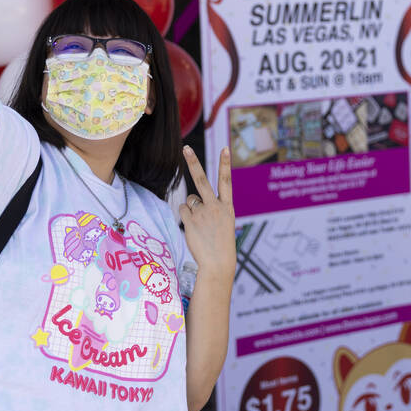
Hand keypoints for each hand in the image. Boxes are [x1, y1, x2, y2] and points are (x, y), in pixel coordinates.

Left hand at [179, 145, 235, 279]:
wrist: (218, 263)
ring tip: (201, 225)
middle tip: (185, 148)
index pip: (226, 180)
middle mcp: (215, 206)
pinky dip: (186, 217)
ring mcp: (202, 214)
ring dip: (192, 209)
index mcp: (227, 206)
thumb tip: (191, 200)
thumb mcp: (224, 222)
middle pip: (201, 180)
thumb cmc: (221, 243)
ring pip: (190, 200)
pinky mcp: (190, 221)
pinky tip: (194, 228)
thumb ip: (211, 207)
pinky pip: (183, 210)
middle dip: (193, 162)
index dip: (225, 164)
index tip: (225, 148)